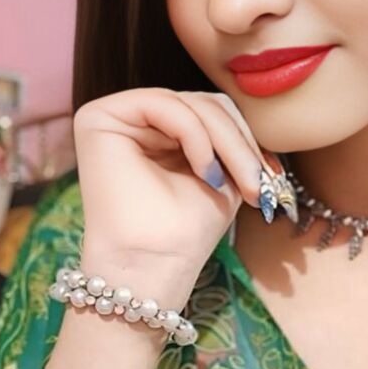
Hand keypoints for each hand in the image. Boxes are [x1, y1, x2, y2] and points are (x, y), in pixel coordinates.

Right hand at [73, 87, 271, 288]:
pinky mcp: (99, 117)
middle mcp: (133, 120)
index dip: (245, 138)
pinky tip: (205, 171)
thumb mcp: (223, 173)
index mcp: (158, 132)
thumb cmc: (185, 232)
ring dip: (226, 142)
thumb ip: (231, 137)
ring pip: (189, 102)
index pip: (211, 111)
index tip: (268, 178)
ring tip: (241, 182)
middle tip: (258, 182)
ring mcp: (114, 116)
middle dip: (239, 140)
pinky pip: (165, 105)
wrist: (153, 266)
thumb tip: (257, 112)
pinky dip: (196, 136)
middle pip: (203, 103)